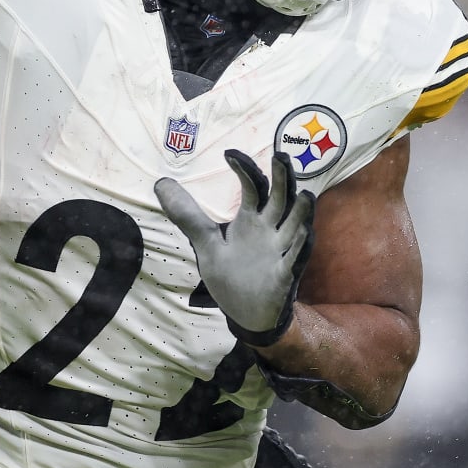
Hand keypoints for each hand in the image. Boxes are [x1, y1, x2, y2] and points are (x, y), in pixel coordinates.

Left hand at [155, 150, 314, 345]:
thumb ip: (188, 216)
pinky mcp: (285, 275)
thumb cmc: (232, 275)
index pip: (254, 187)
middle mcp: (270, 230)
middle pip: (280, 198)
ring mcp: (280, 251)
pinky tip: (305, 233)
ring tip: (305, 195)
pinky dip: (301, 247)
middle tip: (281, 156)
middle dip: (283, 178)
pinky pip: (296, 259)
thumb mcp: (206, 244)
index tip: (229, 154)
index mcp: (251, 220)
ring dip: (301, 212)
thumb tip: (161, 183)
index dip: (245, 169)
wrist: (246, 313)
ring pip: (295, 226)